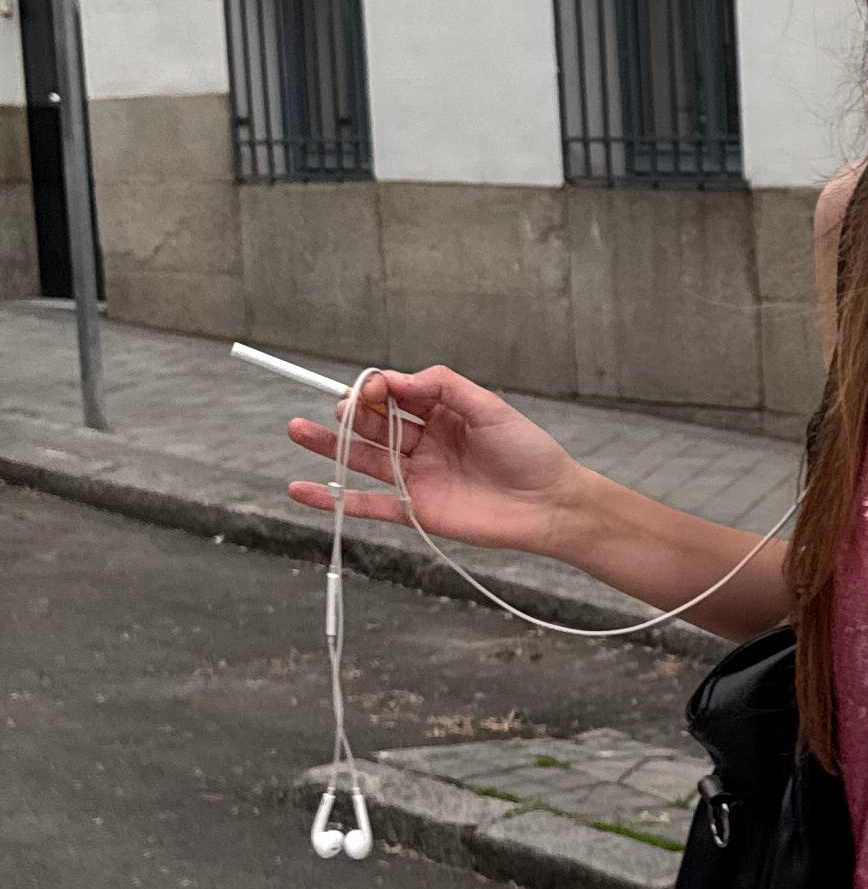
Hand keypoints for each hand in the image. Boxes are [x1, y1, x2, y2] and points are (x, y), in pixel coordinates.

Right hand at [285, 364, 583, 549]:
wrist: (550, 505)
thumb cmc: (528, 453)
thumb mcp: (490, 408)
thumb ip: (443, 388)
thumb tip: (395, 379)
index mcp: (440, 413)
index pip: (394, 393)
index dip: (378, 387)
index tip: (374, 387)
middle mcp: (423, 442)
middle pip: (373, 423)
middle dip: (353, 413)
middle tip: (341, 409)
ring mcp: (416, 476)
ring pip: (362, 458)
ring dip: (329, 446)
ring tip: (297, 430)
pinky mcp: (415, 510)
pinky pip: (367, 504)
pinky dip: (333, 500)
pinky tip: (301, 489)